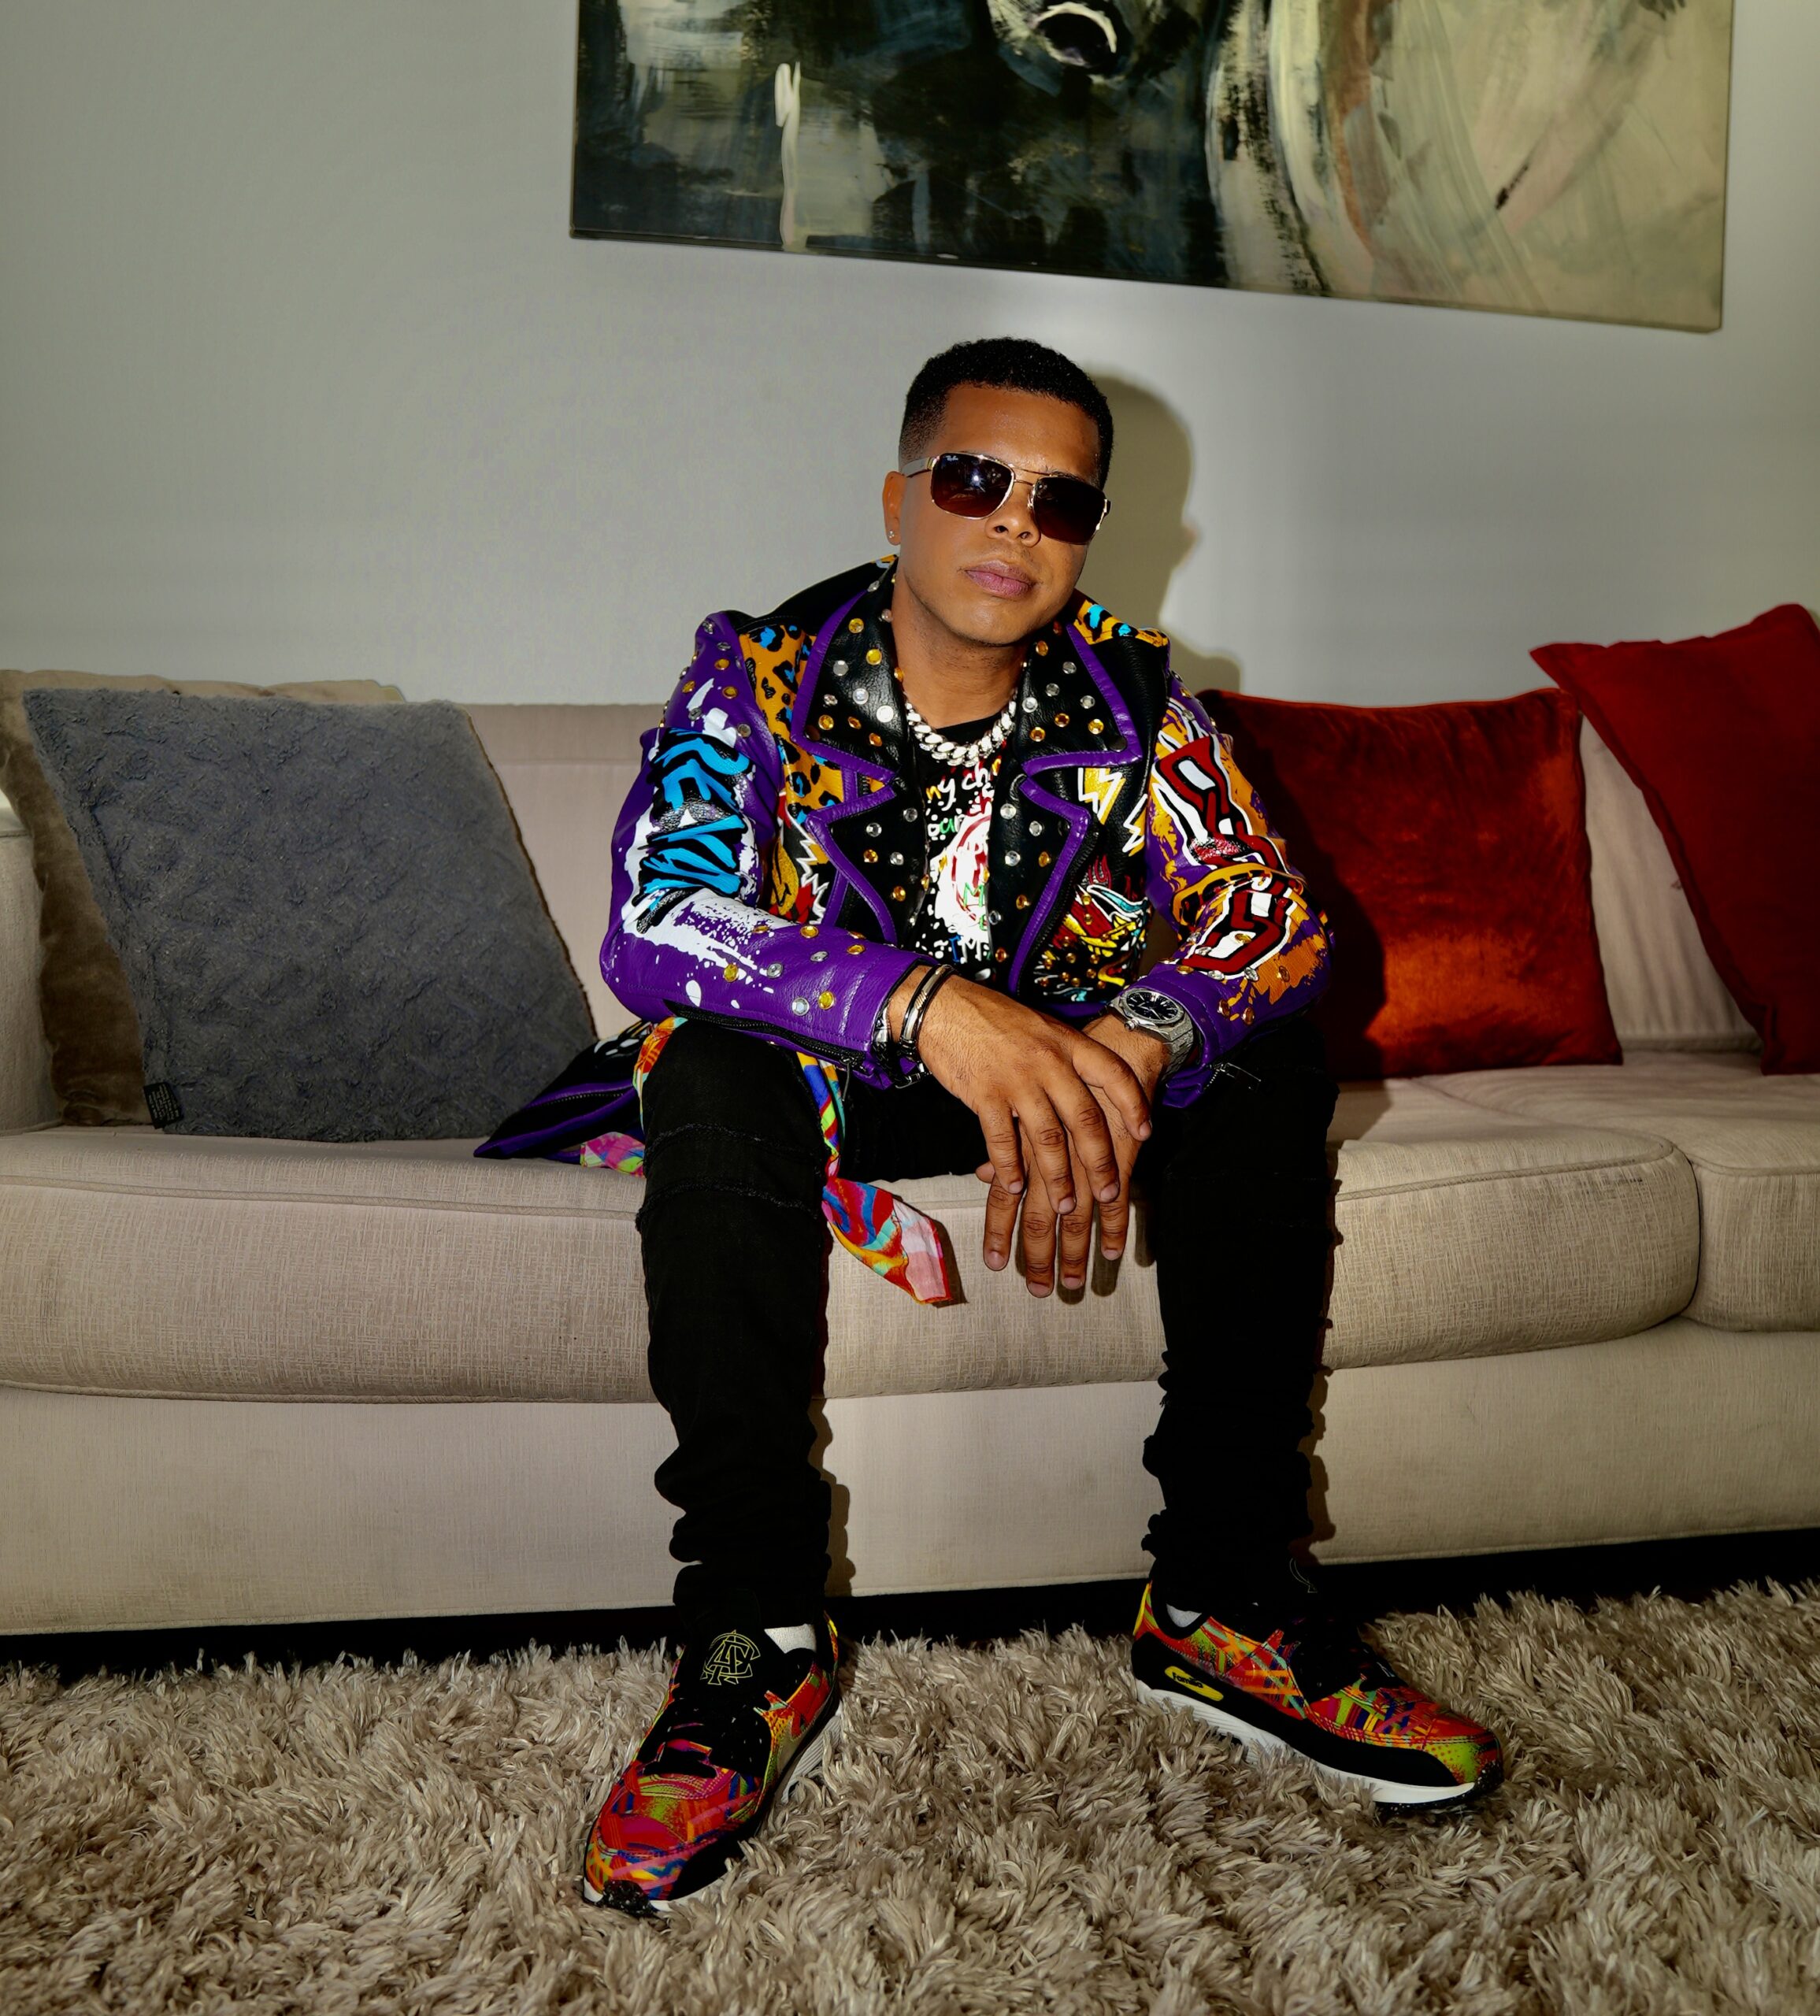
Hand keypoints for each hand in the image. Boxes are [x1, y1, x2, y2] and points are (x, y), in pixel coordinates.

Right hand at [891, 974, 1153, 1292]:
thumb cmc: (993, 1019)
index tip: (1145, 1134)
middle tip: (1109, 1192)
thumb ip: (1063, 1059)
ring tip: (1066, 1205)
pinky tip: (1014, 1187)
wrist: (945, 1005)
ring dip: (1058, 1178)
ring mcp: (1016, 1078)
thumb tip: (1086, 1093)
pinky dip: (1009, 1167)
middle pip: (1084, 1117)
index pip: (1113, 1074)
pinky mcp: (984, 1093)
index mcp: (1066, 1042)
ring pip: (1047, 1137)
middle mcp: (1048, 1061)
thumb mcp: (1040, 1030)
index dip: (1133, 1105)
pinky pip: (1002, 1138)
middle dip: (1099, 1162)